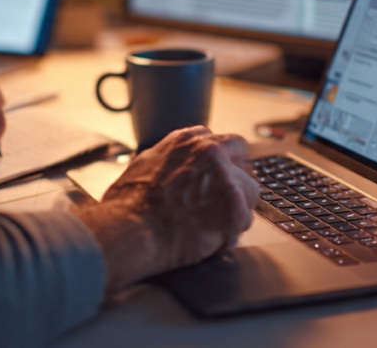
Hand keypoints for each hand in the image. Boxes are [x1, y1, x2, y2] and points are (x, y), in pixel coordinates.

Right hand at [74, 126, 258, 293]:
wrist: (129, 230)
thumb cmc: (127, 206)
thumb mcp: (145, 164)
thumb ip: (171, 160)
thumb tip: (176, 168)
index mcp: (187, 140)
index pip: (219, 142)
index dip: (219, 162)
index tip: (214, 177)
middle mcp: (210, 151)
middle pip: (241, 155)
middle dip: (235, 174)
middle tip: (223, 198)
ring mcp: (225, 177)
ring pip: (249, 190)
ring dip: (235, 206)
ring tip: (209, 224)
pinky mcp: (234, 206)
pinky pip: (246, 220)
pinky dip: (231, 232)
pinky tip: (210, 237)